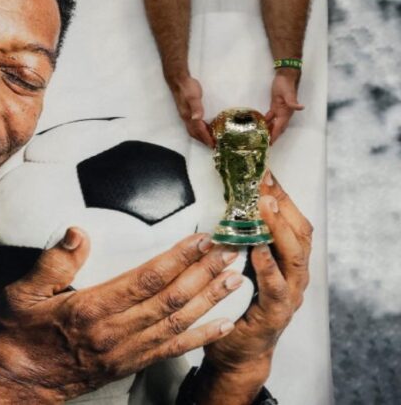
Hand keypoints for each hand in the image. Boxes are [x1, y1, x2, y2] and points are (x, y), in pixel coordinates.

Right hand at [0, 232, 245, 403]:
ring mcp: (123, 353)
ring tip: (234, 278)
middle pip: (171, 300)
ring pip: (177, 324)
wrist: (11, 384)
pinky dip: (199, 338)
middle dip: (205, 273)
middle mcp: (113, 334)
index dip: (178, 258)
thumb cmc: (13, 338)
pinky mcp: (126, 367)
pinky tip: (220, 325)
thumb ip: (52, 263)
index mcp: (89, 310)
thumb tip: (77, 233)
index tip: (201, 238)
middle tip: (230, 250)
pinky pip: (170, 351)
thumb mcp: (19, 294)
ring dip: (210, 300)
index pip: (146, 279)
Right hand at [168, 75, 214, 146]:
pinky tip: (204, 128)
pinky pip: (193, 125)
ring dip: (200, 136)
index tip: (213, 145)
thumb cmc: (187, 88)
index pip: (198, 130)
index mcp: (188, 116)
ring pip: (193, 130)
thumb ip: (196, 107)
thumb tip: (197, 118)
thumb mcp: (193, 96)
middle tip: (212, 145)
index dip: (206, 138)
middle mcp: (186, 118)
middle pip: (194, 133)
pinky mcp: (187, 112)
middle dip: (203, 140)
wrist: (179, 80)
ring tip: (209, 140)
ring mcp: (185, 115)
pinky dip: (199, 129)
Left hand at [193, 172, 312, 403]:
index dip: (282, 197)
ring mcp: (289, 295)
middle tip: (265, 183)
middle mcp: (294, 276)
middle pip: (299, 234)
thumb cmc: (238, 308)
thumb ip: (241, 243)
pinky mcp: (275, 314)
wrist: (239, 354)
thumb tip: (228, 209)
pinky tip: (256, 249)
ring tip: (264, 207)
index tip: (266, 173)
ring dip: (279, 229)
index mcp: (287, 262)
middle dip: (283, 205)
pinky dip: (267, 266)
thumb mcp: (241, 268)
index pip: (292, 222)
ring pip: (293, 257)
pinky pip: (275, 287)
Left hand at [265, 69, 304, 144]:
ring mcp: (279, 110)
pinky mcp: (275, 106)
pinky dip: (266, 121)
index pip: (279, 127)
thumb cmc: (286, 84)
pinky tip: (260, 125)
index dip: (275, 135)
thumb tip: (301, 108)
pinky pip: (271, 117)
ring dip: (269, 130)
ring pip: (274, 123)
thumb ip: (293, 101)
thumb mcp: (288, 93)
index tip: (270, 144)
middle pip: (277, 128)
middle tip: (263, 144)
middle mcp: (284, 113)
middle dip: (272, 136)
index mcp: (286, 112)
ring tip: (261, 137)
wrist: (285, 76)